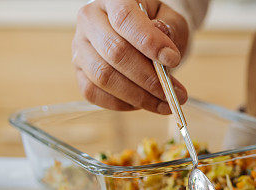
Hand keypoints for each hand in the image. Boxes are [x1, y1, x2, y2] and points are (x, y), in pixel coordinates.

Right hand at [73, 0, 188, 113]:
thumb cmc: (157, 26)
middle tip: (174, 92)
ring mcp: (81, 47)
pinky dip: (121, 104)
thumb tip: (163, 46)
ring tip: (164, 103)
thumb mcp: (171, 20)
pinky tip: (142, 104)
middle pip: (115, 51)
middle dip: (149, 78)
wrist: (142, 35)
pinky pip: (93, 93)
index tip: (173, 59)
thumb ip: (170, 29)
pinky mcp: (80, 72)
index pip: (125, 19)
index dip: (149, 42)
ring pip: (103, 76)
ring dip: (138, 96)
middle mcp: (90, 20)